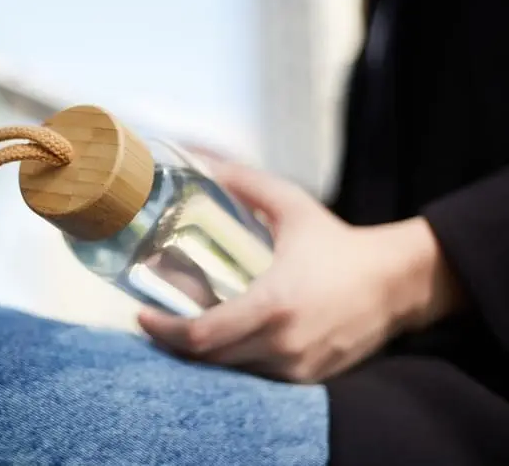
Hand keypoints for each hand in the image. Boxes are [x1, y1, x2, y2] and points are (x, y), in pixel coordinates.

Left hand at [137, 162, 463, 382]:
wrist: (396, 282)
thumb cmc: (338, 242)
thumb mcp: (291, 204)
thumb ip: (243, 182)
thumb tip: (201, 159)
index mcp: (274, 303)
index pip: (202, 336)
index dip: (164, 331)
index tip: (142, 315)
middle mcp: (283, 344)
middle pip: (207, 361)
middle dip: (174, 343)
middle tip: (156, 320)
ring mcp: (295, 367)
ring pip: (230, 372)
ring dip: (202, 354)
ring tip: (184, 324)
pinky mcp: (307, 379)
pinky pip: (255, 376)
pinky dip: (233, 359)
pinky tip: (225, 336)